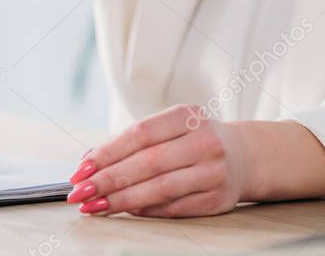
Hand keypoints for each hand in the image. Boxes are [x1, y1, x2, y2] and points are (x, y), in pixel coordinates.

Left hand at [66, 105, 248, 217]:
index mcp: (187, 115)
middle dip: (108, 180)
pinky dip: (145, 210)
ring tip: (95, 206)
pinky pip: (173, 208)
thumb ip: (131, 142)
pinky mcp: (217, 199)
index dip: (107, 152)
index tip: (81, 169)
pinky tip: (124, 210)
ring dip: (122, 200)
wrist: (244, 156)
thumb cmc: (191, 140)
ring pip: (159, 189)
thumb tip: (87, 162)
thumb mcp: (168, 128)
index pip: (140, 134)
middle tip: (80, 193)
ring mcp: (214, 171)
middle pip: (148, 163)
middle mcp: (204, 141)